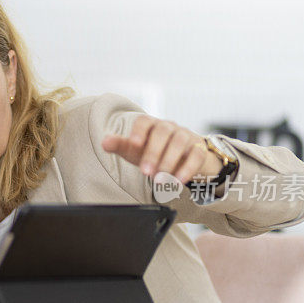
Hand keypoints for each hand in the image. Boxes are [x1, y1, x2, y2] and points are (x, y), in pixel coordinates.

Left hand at [101, 115, 221, 184]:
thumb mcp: (136, 150)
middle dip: (153, 152)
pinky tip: (178, 181)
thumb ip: (121, 146)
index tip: (134, 144)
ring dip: (169, 161)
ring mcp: (185, 136)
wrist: (184, 156)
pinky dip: (187, 168)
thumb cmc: (155, 151)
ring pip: (179, 141)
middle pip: (162, 132)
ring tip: (159, 179)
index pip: (144, 121)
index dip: (139, 131)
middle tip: (146, 172)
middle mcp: (169, 127)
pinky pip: (196, 155)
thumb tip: (104, 142)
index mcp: (151, 125)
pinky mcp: (199, 149)